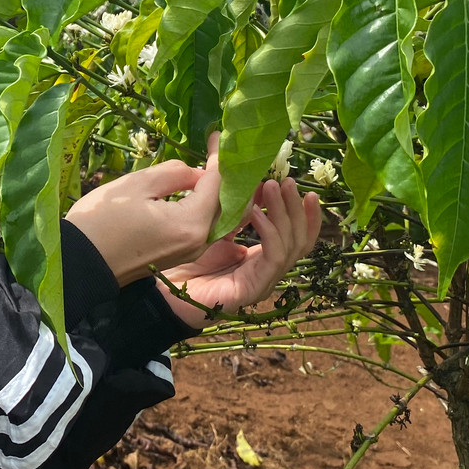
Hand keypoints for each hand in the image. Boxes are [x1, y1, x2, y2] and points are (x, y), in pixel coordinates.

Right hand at [65, 133, 224, 286]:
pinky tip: (199, 190)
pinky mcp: (180, 255)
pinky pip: (203, 227)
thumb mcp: (138, 184)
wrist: (81, 263)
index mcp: (191, 224)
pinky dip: (206, 207)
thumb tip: (196, 172)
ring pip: (217, 217)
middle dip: (224, 176)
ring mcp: (190, 252)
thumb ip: (175, 173)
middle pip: (225, 203)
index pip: (216, 183)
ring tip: (211, 164)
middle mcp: (199, 242)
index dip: (217, 157)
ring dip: (217, 192)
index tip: (216, 134)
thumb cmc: (102, 220)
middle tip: (217, 148)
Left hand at [155, 176, 321, 329]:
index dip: (303, 211)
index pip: (297, 235)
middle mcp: (268, 270)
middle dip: (295, 207)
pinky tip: (255, 212)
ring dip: (283, 213)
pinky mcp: (254, 288)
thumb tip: (250, 178)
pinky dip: (269, 232)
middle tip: (287, 181)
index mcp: (263, 256)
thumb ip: (234, 206)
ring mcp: (264, 280)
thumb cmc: (188, 260)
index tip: (299, 184)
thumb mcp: (216, 226)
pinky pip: (274, 257)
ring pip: (291, 246)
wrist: (165, 290)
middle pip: (299, 239)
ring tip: (271, 188)